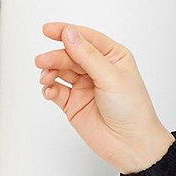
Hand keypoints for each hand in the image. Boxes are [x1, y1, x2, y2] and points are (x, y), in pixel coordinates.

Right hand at [34, 22, 174, 173]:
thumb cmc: (132, 111)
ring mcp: (84, 86)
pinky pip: (56, 90)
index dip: (66, 32)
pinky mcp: (74, 104)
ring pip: (60, 70)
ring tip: (45, 77)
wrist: (132, 145)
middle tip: (43, 61)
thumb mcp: (111, 77)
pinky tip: (49, 90)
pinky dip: (50, 88)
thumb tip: (69, 33)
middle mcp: (97, 69)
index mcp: (113, 57)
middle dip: (55, 56)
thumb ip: (88, 55)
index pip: (86, 38)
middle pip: (70, 54)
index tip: (48, 30)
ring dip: (50, 71)